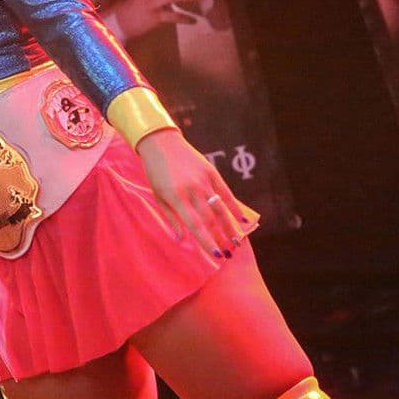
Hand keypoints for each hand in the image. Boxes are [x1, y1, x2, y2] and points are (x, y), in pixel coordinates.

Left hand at [136, 129, 251, 258]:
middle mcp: (192, 189)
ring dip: (230, 226)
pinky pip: (226, 193)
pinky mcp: (212, 172)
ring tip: (238, 241)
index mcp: (176, 197)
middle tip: (230, 253)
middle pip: (211, 219)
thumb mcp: (158, 196)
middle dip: (221, 238)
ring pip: (221, 208)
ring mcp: (203, 180)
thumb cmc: (156, 173)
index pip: (195, 224)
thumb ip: (171, 218)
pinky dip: (235, 207)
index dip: (207, 241)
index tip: (216, 255)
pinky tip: (243, 220)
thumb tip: (181, 240)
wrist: (161, 143)